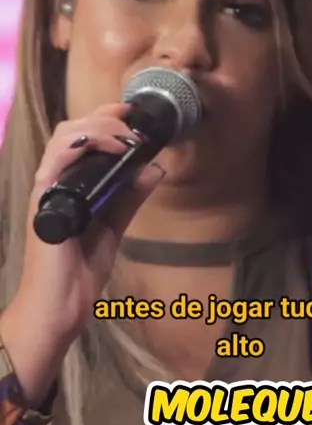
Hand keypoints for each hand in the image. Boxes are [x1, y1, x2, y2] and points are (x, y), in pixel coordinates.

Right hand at [0, 102, 164, 404]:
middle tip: (132, 122)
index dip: (104, 120)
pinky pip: (56, 162)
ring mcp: (46, 191)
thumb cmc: (77, 273)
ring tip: (126, 138)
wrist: (59, 309)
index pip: (80, 139)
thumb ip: (130, 198)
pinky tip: (111, 150)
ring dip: (98, 128)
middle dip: (104, 118)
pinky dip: (83, 147)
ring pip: (63, 138)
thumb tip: (154, 168)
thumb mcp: (113, 228)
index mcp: (68, 186)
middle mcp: (54, 183)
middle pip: (70, 129)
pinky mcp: (43, 204)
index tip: (131, 115)